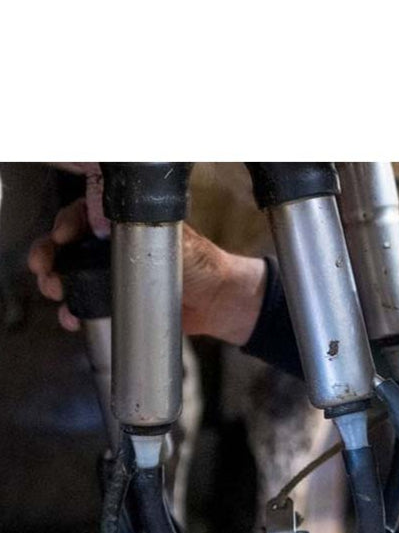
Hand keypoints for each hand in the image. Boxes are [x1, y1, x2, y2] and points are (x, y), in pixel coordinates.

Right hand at [28, 176, 266, 343]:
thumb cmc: (202, 265)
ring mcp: (113, 274)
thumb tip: (106, 227)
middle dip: (51, 255)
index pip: (83, 215)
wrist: (219, 301)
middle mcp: (113, 246)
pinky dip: (75, 311)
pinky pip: (88, 303)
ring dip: (56, 282)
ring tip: (55, 292)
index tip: (61, 237)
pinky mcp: (118, 302)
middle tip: (45, 268)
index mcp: (124, 223)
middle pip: (69, 244)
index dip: (65, 224)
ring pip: (72, 273)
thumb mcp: (173, 240)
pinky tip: (71, 318)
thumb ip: (142, 232)